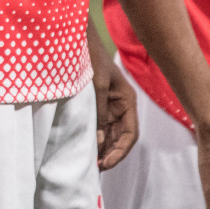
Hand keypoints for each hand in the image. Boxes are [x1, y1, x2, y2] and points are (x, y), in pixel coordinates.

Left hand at [91, 53, 138, 169]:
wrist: (79, 41)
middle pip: (120, 137)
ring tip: (91, 162)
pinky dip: (95, 137)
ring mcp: (109, 106)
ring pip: (110, 134)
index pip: (130, 134)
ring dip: (103, 148)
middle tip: (96, 167)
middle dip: (111, 153)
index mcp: (128, 101)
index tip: (106, 162)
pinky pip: (99, 125)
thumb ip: (99, 113)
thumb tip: (100, 141)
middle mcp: (121, 106)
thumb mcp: (98, 86)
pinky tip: (87, 147)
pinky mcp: (97, 104)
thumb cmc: (92, 59)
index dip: (120, 151)